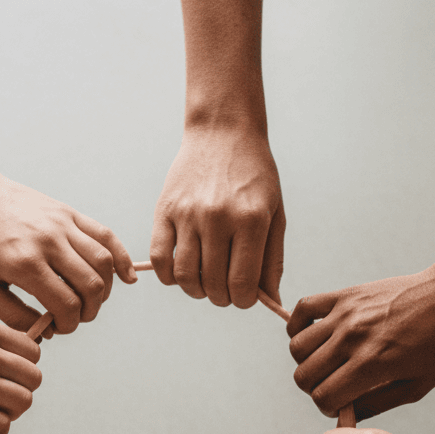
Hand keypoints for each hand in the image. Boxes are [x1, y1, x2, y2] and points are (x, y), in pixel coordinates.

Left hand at [0, 166, 135, 334]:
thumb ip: (13, 314)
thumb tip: (46, 331)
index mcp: (25, 264)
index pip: (67, 305)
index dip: (69, 324)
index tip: (60, 327)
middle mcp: (49, 242)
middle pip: (92, 286)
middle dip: (90, 311)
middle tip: (77, 317)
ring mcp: (62, 224)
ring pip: (104, 263)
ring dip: (105, 289)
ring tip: (93, 299)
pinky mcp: (68, 212)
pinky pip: (105, 236)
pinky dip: (121, 257)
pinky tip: (126, 276)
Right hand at [150, 127, 284, 307]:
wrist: (223, 132)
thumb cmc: (254, 176)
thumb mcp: (275, 214)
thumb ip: (273, 260)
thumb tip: (271, 300)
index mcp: (251, 220)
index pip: (242, 284)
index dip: (242, 301)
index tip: (243, 296)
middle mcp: (218, 217)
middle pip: (213, 285)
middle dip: (221, 298)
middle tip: (225, 290)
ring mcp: (188, 213)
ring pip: (185, 276)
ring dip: (195, 290)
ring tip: (204, 282)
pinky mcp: (164, 210)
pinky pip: (159, 258)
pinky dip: (169, 276)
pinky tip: (180, 272)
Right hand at [287, 235, 434, 418]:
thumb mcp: (418, 386)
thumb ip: (378, 404)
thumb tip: (347, 415)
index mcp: (372, 364)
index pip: (323, 397)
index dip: (328, 408)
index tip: (341, 405)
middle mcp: (352, 338)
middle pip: (304, 376)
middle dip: (314, 390)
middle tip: (333, 386)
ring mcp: (345, 314)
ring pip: (296, 347)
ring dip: (306, 362)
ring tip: (326, 363)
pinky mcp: (345, 295)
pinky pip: (302, 310)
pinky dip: (298, 326)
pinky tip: (314, 336)